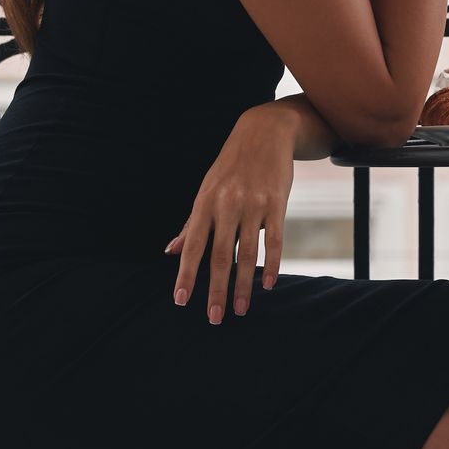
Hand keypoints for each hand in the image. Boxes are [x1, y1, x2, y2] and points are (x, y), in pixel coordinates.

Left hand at [166, 99, 302, 320]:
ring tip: (241, 309)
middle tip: (213, 317)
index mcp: (205, 202)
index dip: (186, 274)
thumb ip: (192, 223)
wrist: (266, 131)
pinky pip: (275, 240)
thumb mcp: (207, 188)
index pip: (193, 245)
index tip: (181, 300)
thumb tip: (171, 251)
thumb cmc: (232, 165)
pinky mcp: (277, 203)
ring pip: (247, 253)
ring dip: (244, 285)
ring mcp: (253, 204)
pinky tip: (268, 284)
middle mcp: (227, 205)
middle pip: (219, 255)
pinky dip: (272, 264)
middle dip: (215, 289)